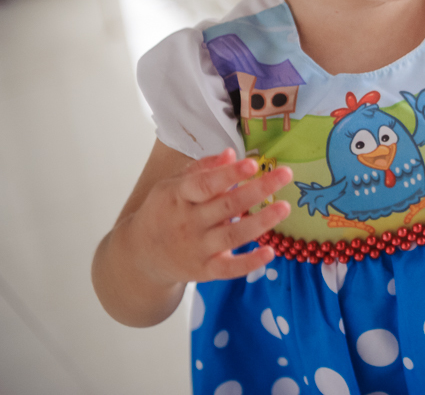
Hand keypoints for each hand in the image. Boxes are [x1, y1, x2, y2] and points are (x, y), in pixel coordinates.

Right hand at [123, 149, 292, 285]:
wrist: (138, 255)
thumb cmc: (165, 210)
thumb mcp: (173, 185)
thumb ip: (202, 169)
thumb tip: (231, 153)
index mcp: (179, 196)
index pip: (205, 184)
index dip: (228, 174)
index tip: (252, 164)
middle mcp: (188, 222)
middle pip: (226, 206)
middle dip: (258, 190)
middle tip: (285, 174)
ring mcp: (196, 248)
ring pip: (232, 236)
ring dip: (260, 222)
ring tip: (285, 207)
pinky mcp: (203, 271)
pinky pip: (228, 269)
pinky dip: (249, 263)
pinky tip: (270, 252)